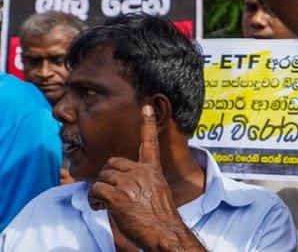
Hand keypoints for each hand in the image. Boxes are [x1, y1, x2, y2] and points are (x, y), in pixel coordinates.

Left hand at [88, 105, 191, 249]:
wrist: (164, 231)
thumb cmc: (160, 217)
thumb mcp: (158, 192)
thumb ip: (144, 182)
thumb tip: (126, 185)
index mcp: (153, 170)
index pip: (150, 142)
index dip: (147, 124)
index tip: (146, 107)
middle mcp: (141, 173)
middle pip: (112, 164)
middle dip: (106, 177)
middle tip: (107, 193)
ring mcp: (130, 184)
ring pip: (102, 178)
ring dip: (98, 192)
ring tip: (103, 205)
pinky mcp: (118, 197)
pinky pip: (96, 191)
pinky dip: (93, 200)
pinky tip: (100, 208)